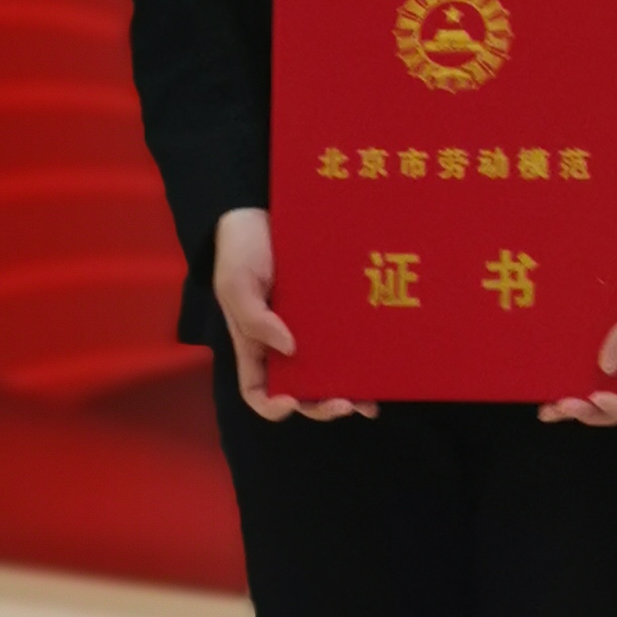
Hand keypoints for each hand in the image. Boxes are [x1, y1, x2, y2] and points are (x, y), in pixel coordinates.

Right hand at [213, 208, 371, 422]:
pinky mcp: (333, 311)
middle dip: (322, 405)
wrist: (260, 211)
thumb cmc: (239, 251)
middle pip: (301, 391)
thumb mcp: (235, 284)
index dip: (272, 406)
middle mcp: (283, 346)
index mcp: (254, 346)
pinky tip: (382, 367)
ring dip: (349, 393)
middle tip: (346, 404)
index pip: (258, 391)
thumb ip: (254, 319)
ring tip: (369, 401)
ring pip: (329, 374)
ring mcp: (310, 330)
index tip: (292, 402)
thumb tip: (289, 349)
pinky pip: (348, 341)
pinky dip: (364, 359)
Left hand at [541, 229, 616, 424]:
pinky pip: (584, 363)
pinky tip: (543, 383)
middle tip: (562, 405)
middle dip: (592, 411)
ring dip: (575, 402)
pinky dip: (566, 376)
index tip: (597, 398)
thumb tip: (605, 367)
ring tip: (547, 408)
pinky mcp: (600, 334)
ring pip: (599, 388)